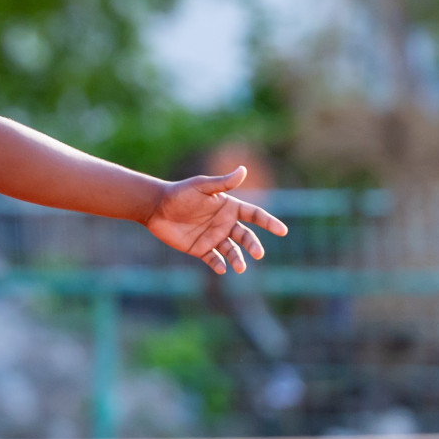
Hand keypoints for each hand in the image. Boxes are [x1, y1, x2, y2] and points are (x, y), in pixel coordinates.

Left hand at [145, 166, 287, 274]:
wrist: (156, 207)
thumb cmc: (180, 194)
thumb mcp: (202, 186)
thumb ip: (223, 183)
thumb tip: (244, 170)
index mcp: (229, 207)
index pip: (255, 215)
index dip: (269, 222)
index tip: (282, 231)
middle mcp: (224, 224)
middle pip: (246, 236)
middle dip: (253, 245)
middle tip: (258, 253)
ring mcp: (213, 237)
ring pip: (232, 251)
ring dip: (238, 259)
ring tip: (240, 267)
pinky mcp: (200, 249)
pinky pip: (214, 259)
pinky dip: (219, 264)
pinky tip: (222, 268)